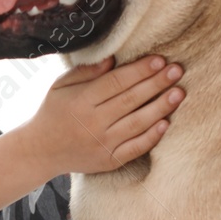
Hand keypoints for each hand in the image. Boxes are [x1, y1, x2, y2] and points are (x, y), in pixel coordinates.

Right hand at [21, 55, 184, 175]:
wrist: (41, 151)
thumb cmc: (53, 112)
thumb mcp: (60, 86)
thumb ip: (86, 72)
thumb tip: (113, 59)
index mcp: (81, 100)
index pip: (116, 82)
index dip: (140, 70)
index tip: (159, 59)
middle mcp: (93, 122)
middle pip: (131, 99)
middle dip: (157, 83)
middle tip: (177, 70)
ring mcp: (102, 144)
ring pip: (138, 123)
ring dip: (161, 107)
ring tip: (179, 93)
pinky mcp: (109, 161)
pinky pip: (135, 148)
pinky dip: (152, 136)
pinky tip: (166, 123)